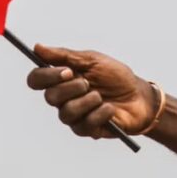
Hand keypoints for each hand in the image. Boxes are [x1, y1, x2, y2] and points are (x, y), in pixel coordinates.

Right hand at [26, 45, 156, 137]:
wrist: (140, 96)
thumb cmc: (116, 77)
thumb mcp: (93, 60)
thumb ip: (65, 55)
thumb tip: (37, 47)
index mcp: (62, 80)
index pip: (36, 80)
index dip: (46, 76)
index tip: (67, 71)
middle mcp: (64, 99)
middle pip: (50, 97)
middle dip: (70, 88)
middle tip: (88, 83)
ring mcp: (75, 116)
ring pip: (66, 113)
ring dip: (86, 102)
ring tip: (101, 96)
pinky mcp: (88, 130)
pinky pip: (84, 125)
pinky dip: (100, 113)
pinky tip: (110, 109)